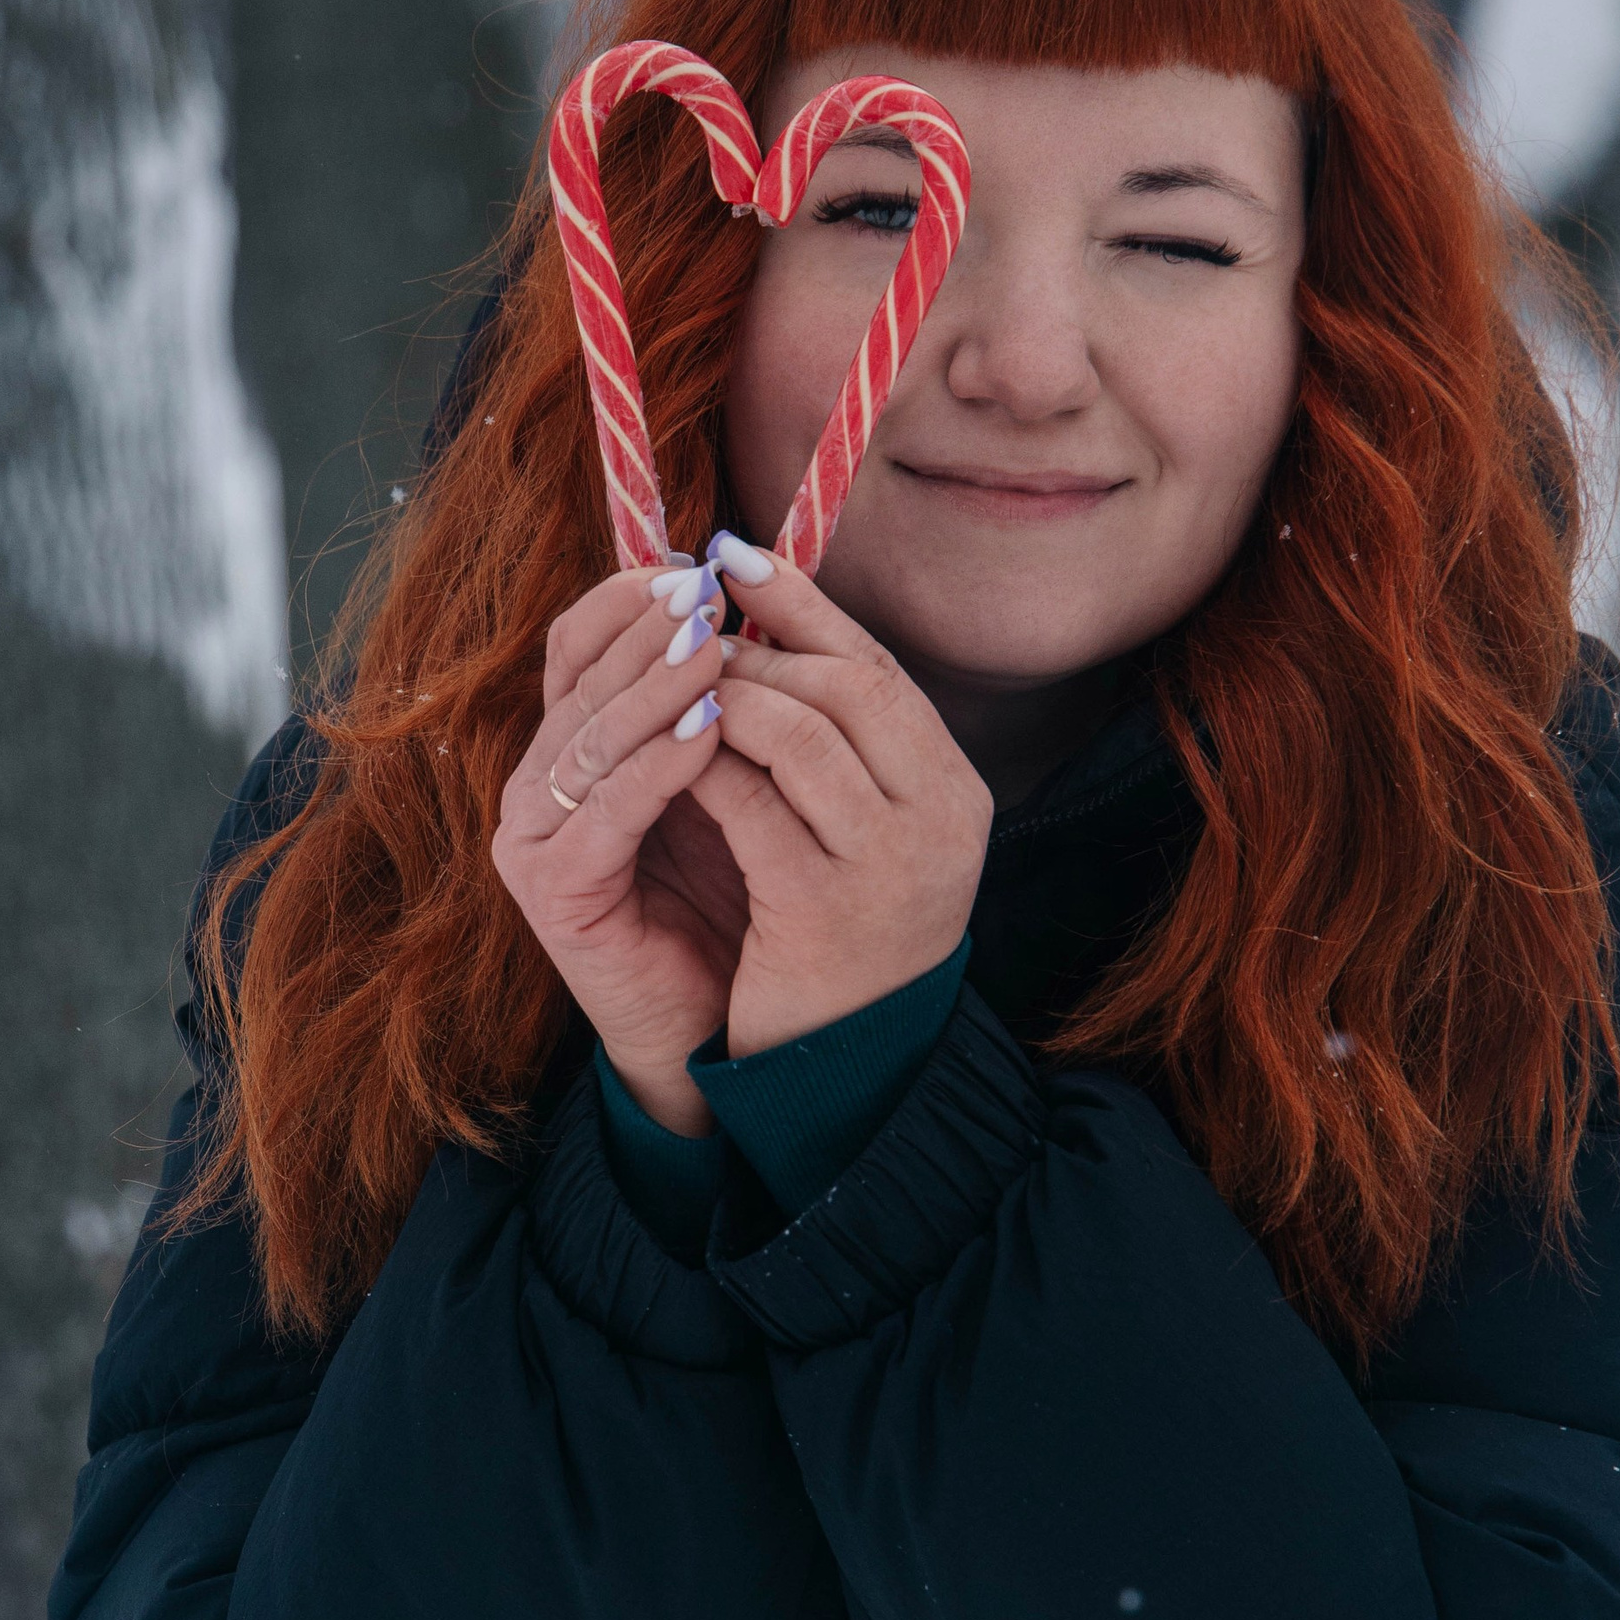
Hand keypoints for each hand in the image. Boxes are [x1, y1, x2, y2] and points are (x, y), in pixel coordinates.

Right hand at [491, 568, 744, 1133]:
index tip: (690, 566)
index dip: (623, 602)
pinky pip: (605, 815)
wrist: (716, 1017)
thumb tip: (743, 601)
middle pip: (579, 684)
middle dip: (644, 633)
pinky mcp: (552, 892)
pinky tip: (706, 736)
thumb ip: (710, 703)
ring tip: (713, 648)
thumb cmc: (724, 890)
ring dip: (653, 689)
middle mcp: (536, 785)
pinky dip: (655, 770)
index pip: (575, 648)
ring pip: (589, 741)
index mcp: (567, 746)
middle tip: (703, 592)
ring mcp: (533, 839)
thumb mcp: (721, 779)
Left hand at [695, 544, 992, 1057]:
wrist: (844, 1064)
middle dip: (758, 645)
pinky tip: (667, 755)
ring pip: (801, 735)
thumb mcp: (858, 828)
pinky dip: (703, 768)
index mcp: (953, 789)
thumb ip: (832, 742)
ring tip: (676, 688)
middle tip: (690, 621)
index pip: (877, 668)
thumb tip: (763, 623)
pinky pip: (752, 808)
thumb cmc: (837, 929)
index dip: (802, 604)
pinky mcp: (825, 910)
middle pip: (847, 686)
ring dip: (726, 699)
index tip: (735, 555)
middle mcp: (941, 819)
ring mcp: (890, 866)